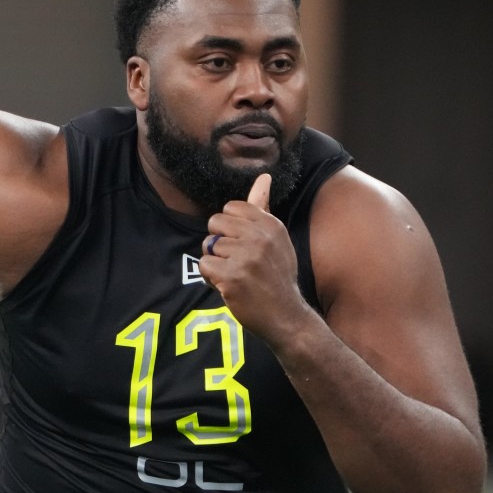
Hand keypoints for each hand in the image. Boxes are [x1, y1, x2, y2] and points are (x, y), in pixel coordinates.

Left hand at [197, 173, 311, 345]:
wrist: (287, 316)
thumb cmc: (277, 276)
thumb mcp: (277, 239)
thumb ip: (263, 208)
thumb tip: (263, 175)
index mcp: (270, 224)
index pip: (230, 208)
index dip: (229, 228)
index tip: (243, 245)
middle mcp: (260, 237)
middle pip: (214, 224)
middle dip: (219, 243)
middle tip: (237, 262)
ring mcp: (246, 257)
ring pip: (208, 246)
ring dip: (216, 263)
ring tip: (236, 276)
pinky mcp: (232, 277)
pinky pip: (204, 266)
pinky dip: (211, 278)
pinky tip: (229, 286)